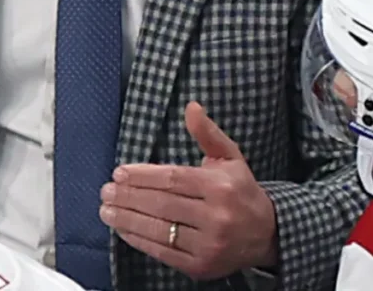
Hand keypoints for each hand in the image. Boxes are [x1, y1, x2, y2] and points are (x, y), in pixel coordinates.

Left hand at [100, 102, 278, 280]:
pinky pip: (163, 252)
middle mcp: (216, 216)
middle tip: (106, 191)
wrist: (267, 234)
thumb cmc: (241, 191)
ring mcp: (208, 244)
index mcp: (221, 186)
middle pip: (162, 204)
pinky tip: (123, 230)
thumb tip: (191, 106)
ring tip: (106, 210)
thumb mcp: (230, 158)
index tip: (119, 173)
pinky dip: (139, 241)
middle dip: (129, 197)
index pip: (173, 179)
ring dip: (127, 219)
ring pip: (159, 229)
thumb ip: (207, 133)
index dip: (143, 176)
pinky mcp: (200, 266)